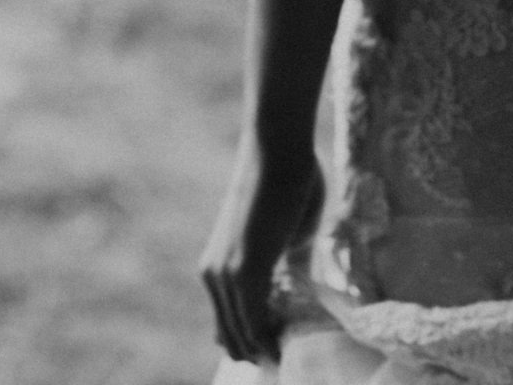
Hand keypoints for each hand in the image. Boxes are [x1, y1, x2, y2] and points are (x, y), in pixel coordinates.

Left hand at [200, 136, 324, 363]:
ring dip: (261, 348)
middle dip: (253, 350)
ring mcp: (227, 274)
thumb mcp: (284, 232)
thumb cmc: (287, 177)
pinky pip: (253, 322)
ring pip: (240, 332)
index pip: (227, 320)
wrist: (278, 148)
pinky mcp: (244, 272)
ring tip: (282, 360)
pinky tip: (281, 350)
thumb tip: (297, 282)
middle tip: (278, 363)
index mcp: (217, 265)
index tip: (270, 353)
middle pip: (229, 334)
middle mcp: (214, 274)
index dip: (247, 340)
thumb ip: (285, 261)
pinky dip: (268, 339)